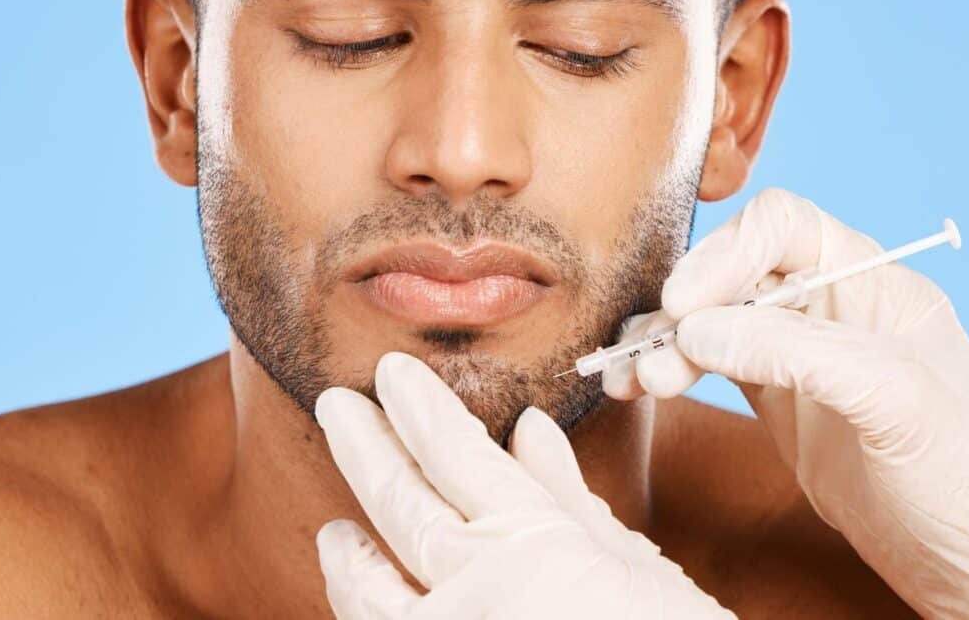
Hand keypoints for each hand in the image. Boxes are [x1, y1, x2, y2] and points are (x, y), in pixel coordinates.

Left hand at [314, 352, 734, 618]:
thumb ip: (568, 495)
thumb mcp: (636, 567)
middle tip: (335, 403)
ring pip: (370, 589)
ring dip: (347, 553)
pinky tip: (367, 603)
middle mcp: (475, 589)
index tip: (392, 372)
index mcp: (528, 538)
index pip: (452, 450)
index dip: (417, 406)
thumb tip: (529, 427)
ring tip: (333, 531)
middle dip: (362, 445)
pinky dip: (368, 615)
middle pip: (398, 500)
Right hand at [603, 187, 968, 617]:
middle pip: (729, 272)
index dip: (724, 253)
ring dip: (660, 345)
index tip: (682, 304)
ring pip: (707, 321)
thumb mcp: (897, 401)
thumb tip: (697, 330)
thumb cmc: (967, 481)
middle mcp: (826, 307)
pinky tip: (636, 388)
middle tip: (653, 361)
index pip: (781, 227)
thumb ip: (800, 353)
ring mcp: (795, 354)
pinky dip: (664, 371)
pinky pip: (704, 366)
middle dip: (681, 311)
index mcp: (872, 281)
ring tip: (632, 382)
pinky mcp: (774, 399)